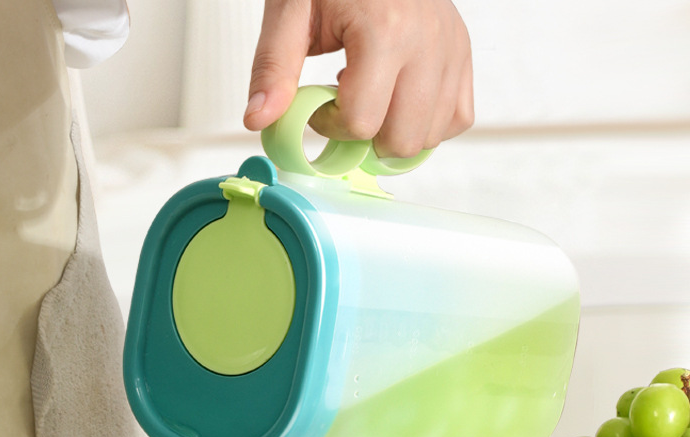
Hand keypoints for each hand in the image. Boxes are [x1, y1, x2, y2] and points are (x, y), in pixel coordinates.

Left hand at [244, 0, 473, 156]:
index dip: (330, 125)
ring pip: (429, 138)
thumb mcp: (290, 9)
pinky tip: (400, 103)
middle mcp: (428, 41)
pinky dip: (427, 124)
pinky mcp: (463, 54)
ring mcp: (451, 49)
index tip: (319, 102)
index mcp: (385, 29)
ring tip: (373, 97)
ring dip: (394, 133)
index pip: (361, 122)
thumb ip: (273, 67)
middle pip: (401, 140)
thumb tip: (258, 120)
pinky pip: (457, 118)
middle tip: (346, 107)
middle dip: (365, 139)